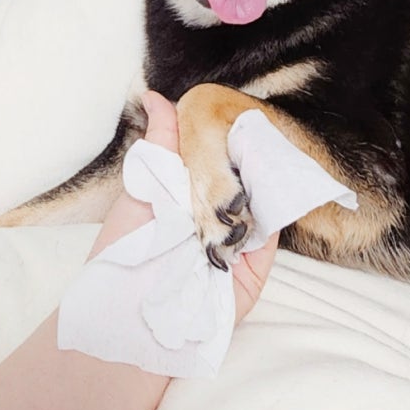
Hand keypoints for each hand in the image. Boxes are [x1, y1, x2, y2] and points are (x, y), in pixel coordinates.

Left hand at [90, 90, 277, 323]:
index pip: (219, 154)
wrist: (134, 314)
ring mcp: (239, 235)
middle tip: (261, 125)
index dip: (230, 133)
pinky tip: (278, 176)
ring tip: (274, 145)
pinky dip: (279, 200)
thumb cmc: (130, 247)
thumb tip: (154, 95)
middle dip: (253, 150)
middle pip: (245, 173)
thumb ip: (161, 142)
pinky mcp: (257, 260)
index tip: (240, 110)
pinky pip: (274, 224)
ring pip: (264, 194)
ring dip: (268, 172)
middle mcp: (218, 211)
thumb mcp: (144, 183)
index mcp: (191, 190)